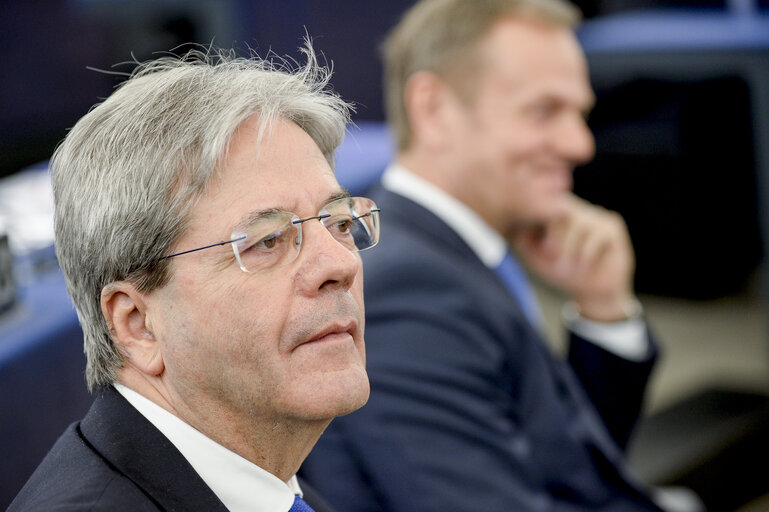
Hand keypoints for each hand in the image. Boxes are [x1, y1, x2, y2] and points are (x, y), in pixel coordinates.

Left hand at [510, 195, 635, 321]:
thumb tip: (512, 225)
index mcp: (553, 213)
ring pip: (578, 221)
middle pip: (560, 208)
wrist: (593, 294)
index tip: (527, 237)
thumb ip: (523, 241)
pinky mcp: (612, 226)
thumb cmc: (562, 273)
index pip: (542, 203)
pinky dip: (586, 253)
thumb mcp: (536, 258)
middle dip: (553, 232)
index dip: (534, 217)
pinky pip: (597, 234)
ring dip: (569, 247)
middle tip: (549, 253)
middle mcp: (575, 209)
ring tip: (566, 266)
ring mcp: (595, 215)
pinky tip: (583, 266)